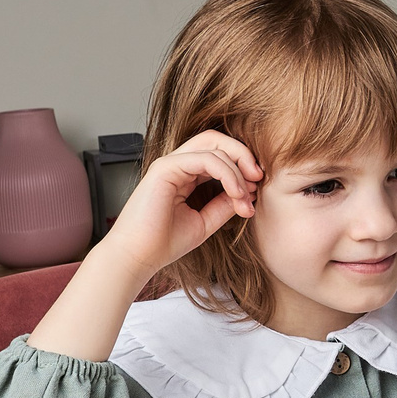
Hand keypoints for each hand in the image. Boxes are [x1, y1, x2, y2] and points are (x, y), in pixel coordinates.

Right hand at [97, 130, 260, 280]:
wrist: (137, 258)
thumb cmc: (163, 243)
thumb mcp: (205, 221)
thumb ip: (224, 203)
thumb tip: (248, 191)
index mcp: (184, 174)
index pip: (217, 153)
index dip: (241, 166)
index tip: (254, 192)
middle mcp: (176, 164)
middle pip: (216, 139)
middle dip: (243, 155)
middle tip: (259, 178)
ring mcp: (169, 163)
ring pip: (213, 145)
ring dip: (238, 169)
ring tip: (246, 196)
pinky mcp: (165, 168)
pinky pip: (205, 159)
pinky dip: (227, 174)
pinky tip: (236, 193)